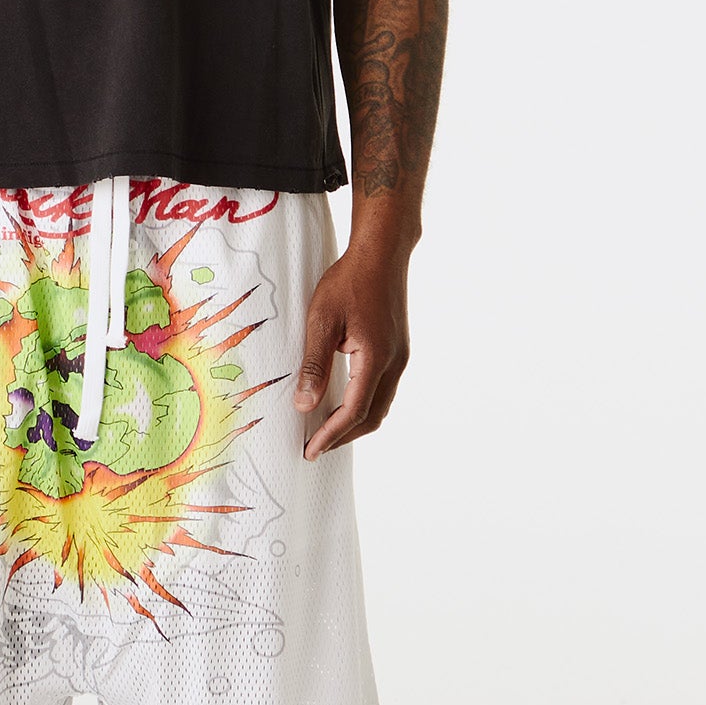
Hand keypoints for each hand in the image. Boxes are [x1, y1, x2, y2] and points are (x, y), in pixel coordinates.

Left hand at [293, 238, 410, 459]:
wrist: (381, 254)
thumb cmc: (349, 282)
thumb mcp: (322, 321)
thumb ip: (314, 365)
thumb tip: (305, 405)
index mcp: (376, 359)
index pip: (354, 412)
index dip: (331, 435)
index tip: (310, 450)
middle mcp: (394, 363)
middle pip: (372, 416)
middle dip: (344, 436)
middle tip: (315, 447)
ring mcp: (400, 357)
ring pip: (380, 405)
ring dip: (355, 423)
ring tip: (327, 430)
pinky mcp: (398, 350)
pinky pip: (383, 389)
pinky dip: (364, 405)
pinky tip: (344, 402)